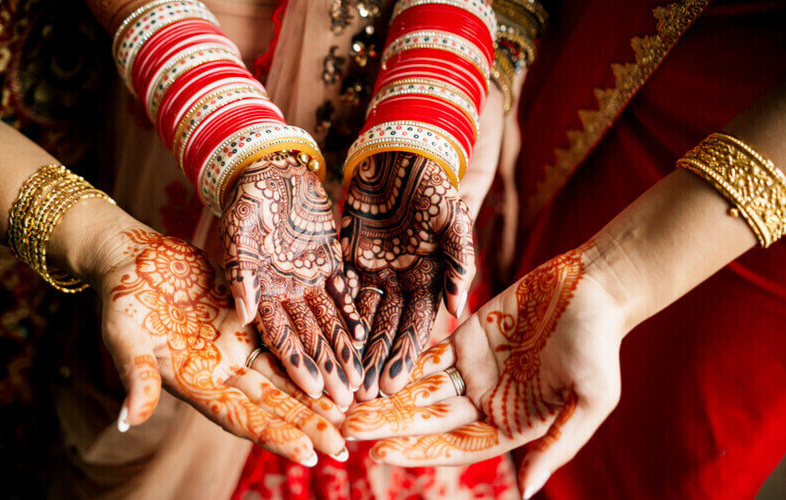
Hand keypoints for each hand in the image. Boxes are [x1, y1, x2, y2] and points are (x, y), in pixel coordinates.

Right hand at [95, 227, 346, 464]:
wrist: (133, 258)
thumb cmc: (121, 296)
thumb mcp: (123, 334)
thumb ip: (133, 375)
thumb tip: (129, 419)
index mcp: (195, 383)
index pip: (240, 417)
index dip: (273, 435)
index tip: (307, 455)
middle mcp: (222, 371)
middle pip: (272, 405)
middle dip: (308, 426)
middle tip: (345, 448)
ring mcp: (238, 346)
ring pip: (285, 376)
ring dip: (316, 396)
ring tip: (351, 413)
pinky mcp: (249, 318)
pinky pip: (285, 338)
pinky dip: (310, 353)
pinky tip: (338, 362)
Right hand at [220, 152, 364, 406]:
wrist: (270, 167)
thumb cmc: (246, 197)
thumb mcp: (237, 230)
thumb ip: (239, 272)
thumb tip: (246, 314)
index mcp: (258, 292)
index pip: (278, 335)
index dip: (296, 363)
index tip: (313, 391)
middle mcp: (284, 293)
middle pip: (309, 338)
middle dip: (328, 369)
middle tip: (347, 402)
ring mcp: (307, 280)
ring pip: (329, 323)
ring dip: (344, 352)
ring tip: (361, 382)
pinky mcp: (328, 264)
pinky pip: (344, 294)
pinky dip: (354, 315)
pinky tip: (367, 339)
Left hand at [340, 152, 473, 399]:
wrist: (399, 153)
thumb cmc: (432, 185)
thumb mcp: (454, 220)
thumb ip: (459, 262)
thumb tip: (457, 309)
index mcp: (431, 279)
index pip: (417, 325)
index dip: (404, 355)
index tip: (393, 384)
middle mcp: (403, 283)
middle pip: (387, 328)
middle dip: (376, 361)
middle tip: (363, 396)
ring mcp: (376, 273)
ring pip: (362, 317)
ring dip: (354, 348)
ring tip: (343, 378)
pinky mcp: (350, 260)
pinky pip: (341, 292)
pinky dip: (335, 314)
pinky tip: (326, 338)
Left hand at [342, 243, 623, 496]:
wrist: (595, 287)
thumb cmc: (601, 347)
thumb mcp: (590, 401)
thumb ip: (557, 445)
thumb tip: (529, 491)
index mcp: (513, 425)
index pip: (457, 447)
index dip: (419, 450)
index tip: (382, 452)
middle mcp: (487, 403)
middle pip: (429, 421)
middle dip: (389, 425)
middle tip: (348, 428)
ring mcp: (474, 371)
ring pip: (421, 389)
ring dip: (387, 397)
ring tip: (349, 403)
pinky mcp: (466, 339)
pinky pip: (427, 354)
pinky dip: (400, 362)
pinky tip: (370, 369)